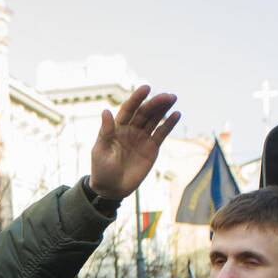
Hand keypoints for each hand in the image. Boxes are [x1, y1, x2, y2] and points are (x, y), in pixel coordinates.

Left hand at [89, 85, 180, 199]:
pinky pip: (161, 133)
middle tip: (167, 96)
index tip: (146, 88)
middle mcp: (131, 129)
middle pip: (145, 112)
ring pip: (154, 120)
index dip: (137, 99)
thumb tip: (106, 111)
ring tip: (173, 99)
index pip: (128, 109)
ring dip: (163, 109)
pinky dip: (169, 124)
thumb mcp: (101, 151)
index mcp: (117, 128)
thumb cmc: (102, 169)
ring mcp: (142, 138)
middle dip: (155, 103)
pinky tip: (176, 115)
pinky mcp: (152, 147)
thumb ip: (105, 132)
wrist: (112, 188)